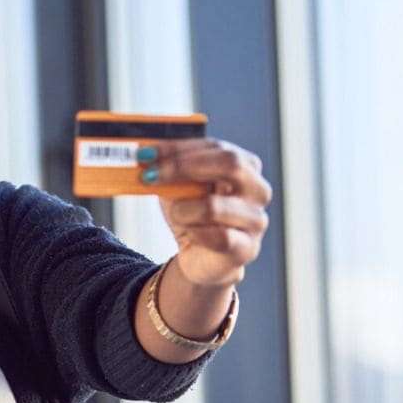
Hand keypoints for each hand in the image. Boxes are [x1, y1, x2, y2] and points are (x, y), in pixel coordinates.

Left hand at [140, 139, 272, 286]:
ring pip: (214, 206)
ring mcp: (256, 219)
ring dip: (182, 210)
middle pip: (230, 163)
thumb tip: (145, 153)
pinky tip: (190, 233)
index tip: (147, 154)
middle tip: (150, 174)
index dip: (179, 148)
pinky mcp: (247, 247)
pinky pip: (218, 237)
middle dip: (183, 166)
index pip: (216, 147)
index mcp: (244, 165)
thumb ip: (167, 167)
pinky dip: (194, 233)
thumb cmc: (191, 214)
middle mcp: (257, 189)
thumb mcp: (176, 185)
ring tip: (176, 214)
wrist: (198, 255)